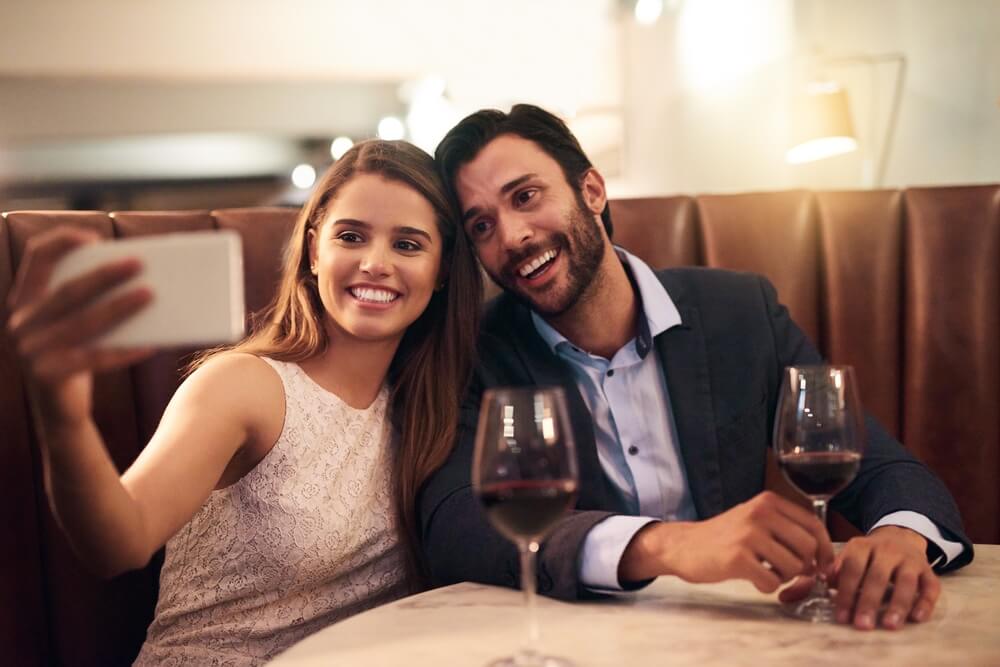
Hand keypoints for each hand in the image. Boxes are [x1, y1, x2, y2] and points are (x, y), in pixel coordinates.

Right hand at [6, 227, 154, 426]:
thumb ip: (90, 301)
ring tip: (151, 295)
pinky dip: (125, 350)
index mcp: (25, 300)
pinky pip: (94, 359)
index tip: (95, 237)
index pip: (37, 258)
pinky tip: (152, 344)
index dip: (62, 241)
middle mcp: (20, 323)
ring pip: (83, 323)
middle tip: (139, 263)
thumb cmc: (77, 354)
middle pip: (68, 291)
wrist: (60, 409)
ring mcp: (30, 350)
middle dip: (105, 274)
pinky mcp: (48, 376)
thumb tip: (141, 277)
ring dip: (119, 307)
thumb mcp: (75, 324)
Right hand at [619, 491, 833, 592]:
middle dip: (803, 566)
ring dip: (783, 577)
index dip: (825, 549)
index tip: (823, 566)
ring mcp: (749, 535)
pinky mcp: (738, 558)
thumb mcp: (756, 520)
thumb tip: (822, 559)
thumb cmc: (724, 537)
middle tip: (786, 571)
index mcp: (769, 502)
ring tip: (765, 572)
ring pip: (793, 567)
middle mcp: (761, 513)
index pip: (813, 525)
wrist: (683, 545)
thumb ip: (787, 531)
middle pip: (808, 548)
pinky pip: (772, 582)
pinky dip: (766, 587)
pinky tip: (752, 579)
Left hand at [779, 526, 937, 629]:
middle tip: (861, 625)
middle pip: (876, 575)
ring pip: (905, 580)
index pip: (850, 568)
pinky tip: (917, 617)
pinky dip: (925, 601)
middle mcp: (885, 550)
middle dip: (868, 601)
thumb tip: (784, 597)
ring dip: (898, 603)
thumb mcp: (842, 562)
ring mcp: (908, 559)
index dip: (845, 592)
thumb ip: (815, 582)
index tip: (841, 616)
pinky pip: (930, 585)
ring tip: (889, 625)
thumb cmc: (864, 557)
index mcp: (859, 546)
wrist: (899, 536)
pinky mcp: (927, 569)